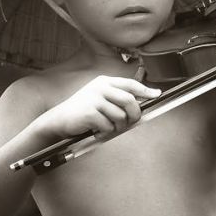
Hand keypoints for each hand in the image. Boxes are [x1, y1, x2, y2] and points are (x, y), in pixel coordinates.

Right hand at [36, 76, 160, 139]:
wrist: (58, 120)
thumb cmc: (82, 113)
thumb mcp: (99, 99)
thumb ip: (116, 100)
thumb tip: (139, 108)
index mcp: (104, 82)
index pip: (130, 84)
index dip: (145, 90)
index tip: (157, 94)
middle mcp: (100, 87)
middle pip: (130, 101)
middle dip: (134, 115)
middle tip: (130, 123)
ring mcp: (94, 98)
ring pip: (121, 116)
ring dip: (117, 127)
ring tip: (105, 128)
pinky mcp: (90, 112)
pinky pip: (109, 126)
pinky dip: (105, 133)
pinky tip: (96, 132)